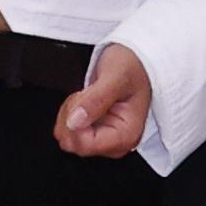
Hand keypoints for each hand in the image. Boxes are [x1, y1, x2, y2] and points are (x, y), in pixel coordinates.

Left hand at [56, 44, 151, 160]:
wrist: (136, 60)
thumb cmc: (133, 66)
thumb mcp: (116, 76)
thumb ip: (96, 99)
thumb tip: (74, 122)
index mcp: (126, 135)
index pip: (85, 145)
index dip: (74, 122)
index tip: (83, 98)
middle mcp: (116, 143)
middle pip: (75, 144)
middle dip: (71, 115)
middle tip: (86, 93)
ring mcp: (105, 138)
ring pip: (69, 137)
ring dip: (69, 112)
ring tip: (87, 94)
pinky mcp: (95, 132)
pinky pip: (69, 130)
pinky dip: (69, 112)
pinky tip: (84, 99)